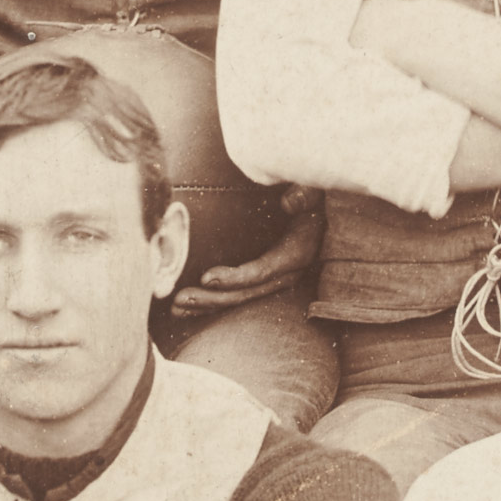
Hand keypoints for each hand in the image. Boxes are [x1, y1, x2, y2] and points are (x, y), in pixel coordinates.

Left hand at [170, 187, 322, 315]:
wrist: (323, 209)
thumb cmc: (314, 195)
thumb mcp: (315, 191)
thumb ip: (305, 194)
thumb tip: (290, 202)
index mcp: (296, 252)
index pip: (262, 271)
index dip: (235, 278)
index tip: (206, 277)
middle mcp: (286, 273)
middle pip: (245, 293)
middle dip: (211, 298)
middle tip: (179, 299)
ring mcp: (275, 280)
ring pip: (239, 299)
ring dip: (206, 305)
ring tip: (176, 308)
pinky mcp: (264, 281)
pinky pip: (237, 295)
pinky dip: (212, 301)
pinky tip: (187, 309)